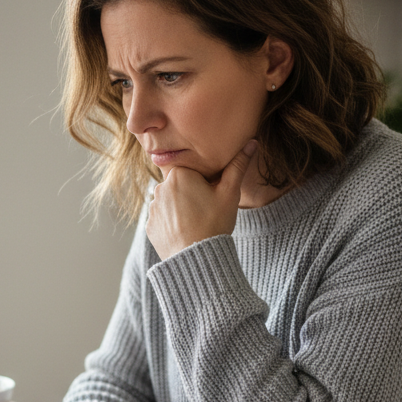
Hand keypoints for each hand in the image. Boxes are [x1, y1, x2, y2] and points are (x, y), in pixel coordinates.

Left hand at [146, 141, 257, 260]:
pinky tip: (186, 233)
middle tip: (206, 211)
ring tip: (196, 223)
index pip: (192, 171)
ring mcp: (153, 207)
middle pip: (180, 186)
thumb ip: (238, 166)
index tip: (211, 195)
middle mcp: (160, 187)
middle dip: (191, 194)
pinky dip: (173, 224)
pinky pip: (163, 220)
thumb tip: (252, 143)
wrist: (196, 258)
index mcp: (179, 173)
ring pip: (171, 203)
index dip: (204, 183)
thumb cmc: (215, 223)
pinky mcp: (150, 226)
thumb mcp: (230, 193)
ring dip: (181, 209)